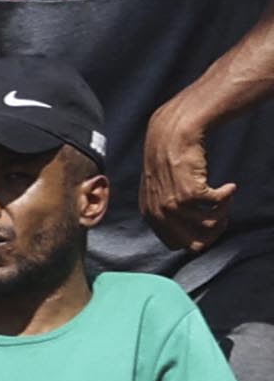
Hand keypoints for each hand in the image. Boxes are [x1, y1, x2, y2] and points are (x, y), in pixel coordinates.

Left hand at [141, 103, 235, 253]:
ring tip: (225, 199)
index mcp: (150, 215)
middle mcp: (160, 213)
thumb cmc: (168, 161)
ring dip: (223, 213)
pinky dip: (228, 195)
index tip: (207, 228)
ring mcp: (174, 205)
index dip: (195, 239)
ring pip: (209, 225)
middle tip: (222, 218)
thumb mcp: (158, 191)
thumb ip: (167, 212)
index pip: (175, 244)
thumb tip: (190, 234)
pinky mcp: (191, 193)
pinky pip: (218, 205)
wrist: (171, 136)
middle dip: (213, 233)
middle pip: (194, 242)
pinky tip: (229, 187)